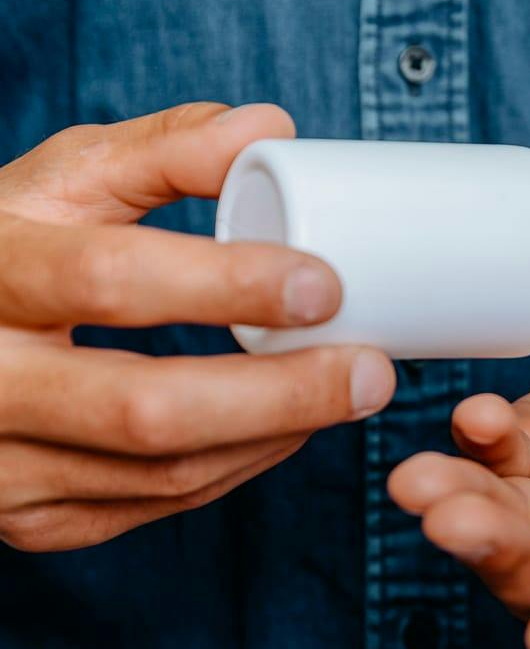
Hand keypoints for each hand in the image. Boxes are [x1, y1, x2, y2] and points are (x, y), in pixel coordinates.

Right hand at [0, 102, 394, 550]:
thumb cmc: (4, 253)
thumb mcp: (56, 185)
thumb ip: (157, 153)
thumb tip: (269, 129)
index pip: (110, 281)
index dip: (227, 285)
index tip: (327, 286)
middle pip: (149, 409)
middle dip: (282, 393)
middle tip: (374, 371)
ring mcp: (3, 469)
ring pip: (167, 472)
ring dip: (277, 434)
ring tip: (348, 391)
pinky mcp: (37, 519)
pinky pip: (161, 503)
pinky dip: (241, 465)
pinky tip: (288, 427)